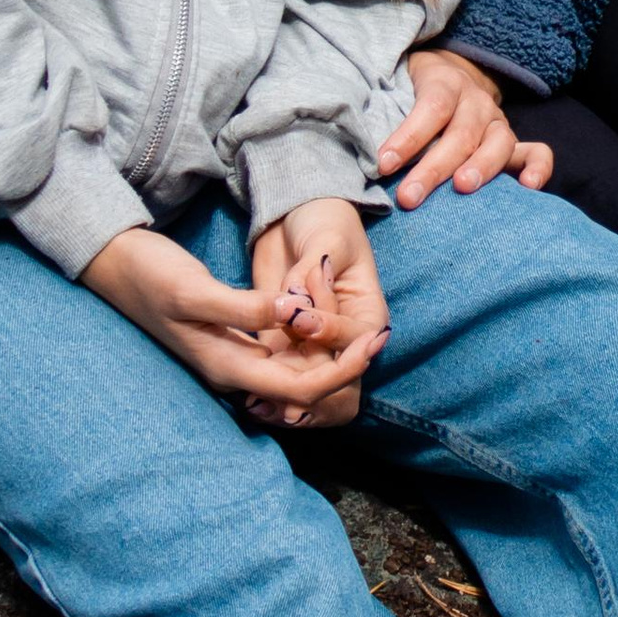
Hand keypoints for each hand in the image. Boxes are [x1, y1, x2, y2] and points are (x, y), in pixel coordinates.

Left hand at [242, 202, 391, 427]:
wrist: (296, 216)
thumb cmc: (324, 220)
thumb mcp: (327, 237)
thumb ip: (315, 269)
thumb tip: (297, 300)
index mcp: (368, 314)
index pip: (354, 337)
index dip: (328, 333)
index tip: (300, 320)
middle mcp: (343, 337)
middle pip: (336, 376)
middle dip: (311, 384)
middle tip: (282, 389)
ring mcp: (313, 344)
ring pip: (307, 385)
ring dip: (287, 394)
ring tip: (260, 399)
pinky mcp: (284, 344)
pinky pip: (279, 376)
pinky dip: (268, 388)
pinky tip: (249, 396)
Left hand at [375, 46, 553, 209]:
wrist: (446, 73)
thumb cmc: (408, 90)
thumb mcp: (393, 87)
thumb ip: (380, 112)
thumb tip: (351, 147)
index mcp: (445, 82)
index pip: (430, 107)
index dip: (408, 136)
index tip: (382, 164)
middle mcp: (475, 102)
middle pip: (461, 133)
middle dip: (434, 167)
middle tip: (409, 197)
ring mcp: (497, 122)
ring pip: (498, 142)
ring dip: (481, 167)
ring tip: (462, 189)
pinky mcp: (512, 143)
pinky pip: (537, 152)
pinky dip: (538, 169)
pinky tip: (528, 188)